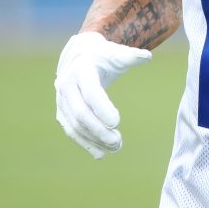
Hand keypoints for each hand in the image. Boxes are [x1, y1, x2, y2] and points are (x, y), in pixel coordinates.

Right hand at [54, 32, 151, 158]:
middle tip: (118, 142)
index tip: (117, 122)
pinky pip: (71, 131)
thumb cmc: (103, 56)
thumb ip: (131, 56)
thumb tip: (147, 57)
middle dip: (99, 130)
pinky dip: (85, 143)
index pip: (90, 92)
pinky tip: (101, 154)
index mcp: (81, 70)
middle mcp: (67, 86)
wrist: (78, 56)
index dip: (102, 108)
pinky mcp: (62, 112)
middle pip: (80, 113)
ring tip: (115, 148)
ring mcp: (62, 101)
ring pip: (75, 125)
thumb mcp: (116, 54)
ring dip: (94, 140)